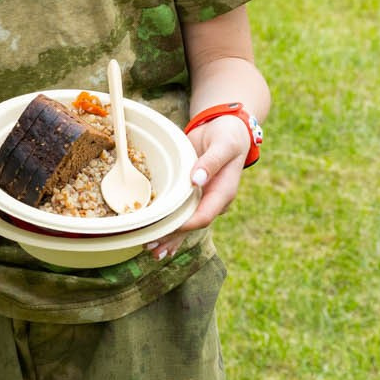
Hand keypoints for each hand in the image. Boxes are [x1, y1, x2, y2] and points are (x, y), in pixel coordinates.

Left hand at [146, 115, 252, 259]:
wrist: (228, 129)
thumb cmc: (227, 135)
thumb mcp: (223, 145)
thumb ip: (211, 162)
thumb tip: (196, 180)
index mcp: (223, 193)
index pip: (203, 215)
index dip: (185, 224)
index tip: (166, 228)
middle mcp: (213, 200)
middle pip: (191, 225)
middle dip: (172, 236)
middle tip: (150, 246)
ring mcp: (203, 198)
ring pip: (185, 223)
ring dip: (169, 237)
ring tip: (150, 250)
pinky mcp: (192, 193)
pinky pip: (181, 213)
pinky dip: (170, 226)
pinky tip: (158, 239)